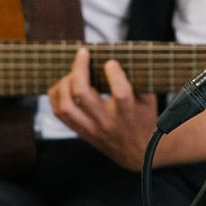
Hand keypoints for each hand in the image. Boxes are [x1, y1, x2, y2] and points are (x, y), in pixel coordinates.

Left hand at [48, 48, 158, 169]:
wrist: (137, 152)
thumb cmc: (143, 119)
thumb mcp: (149, 100)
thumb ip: (139, 79)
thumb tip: (122, 55)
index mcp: (127, 113)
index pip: (121, 93)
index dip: (114, 73)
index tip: (111, 62)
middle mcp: (106, 121)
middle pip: (82, 95)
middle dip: (79, 69)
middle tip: (83, 54)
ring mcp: (90, 128)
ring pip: (66, 106)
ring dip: (64, 83)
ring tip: (72, 72)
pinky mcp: (81, 131)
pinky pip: (59, 113)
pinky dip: (57, 95)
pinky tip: (64, 85)